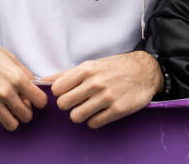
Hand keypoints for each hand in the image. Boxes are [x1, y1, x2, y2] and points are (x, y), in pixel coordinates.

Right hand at [0, 13, 46, 130]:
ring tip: (7, 109)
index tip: (34, 100)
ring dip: (11, 118)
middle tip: (19, 104)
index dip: (38, 101)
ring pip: (11, 124)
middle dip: (25, 111)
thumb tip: (33, 88)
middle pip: (26, 116)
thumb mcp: (10, 58)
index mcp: (16, 77)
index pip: (39, 101)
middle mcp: (4, 91)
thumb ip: (24, 74)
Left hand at [44, 51, 160, 127]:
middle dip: (68, 105)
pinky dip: (94, 121)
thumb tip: (43, 81)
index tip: (67, 93)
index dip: (60, 93)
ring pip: (76, 116)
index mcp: (86, 69)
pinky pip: (94, 123)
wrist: (144, 72)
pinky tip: (100, 113)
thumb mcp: (91, 65)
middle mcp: (95, 82)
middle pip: (64, 104)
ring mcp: (106, 97)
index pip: (57, 88)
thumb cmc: (114, 68)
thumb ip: (67, 74)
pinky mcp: (117, 110)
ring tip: (87, 109)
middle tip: (77, 102)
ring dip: (80, 115)